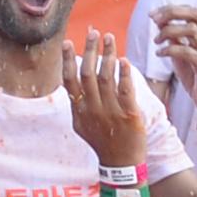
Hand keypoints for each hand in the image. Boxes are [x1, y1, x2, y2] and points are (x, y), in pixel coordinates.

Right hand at [63, 31, 152, 165]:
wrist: (120, 164)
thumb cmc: (102, 141)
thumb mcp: (82, 125)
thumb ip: (77, 104)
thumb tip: (70, 85)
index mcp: (79, 110)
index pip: (70, 80)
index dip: (68, 60)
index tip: (68, 42)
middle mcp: (92, 109)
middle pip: (88, 74)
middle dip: (90, 50)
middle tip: (94, 32)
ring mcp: (111, 112)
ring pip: (107, 78)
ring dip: (108, 55)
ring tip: (110, 38)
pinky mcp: (129, 115)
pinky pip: (126, 90)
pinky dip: (124, 74)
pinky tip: (124, 60)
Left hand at [148, 7, 196, 125]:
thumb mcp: (183, 55)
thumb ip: (175, 39)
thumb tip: (161, 23)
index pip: (192, 11)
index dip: (172, 9)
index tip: (153, 14)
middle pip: (194, 14)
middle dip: (172, 13)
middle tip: (153, 19)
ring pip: (191, 30)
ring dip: (168, 31)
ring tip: (156, 41)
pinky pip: (187, 51)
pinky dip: (170, 49)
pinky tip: (160, 54)